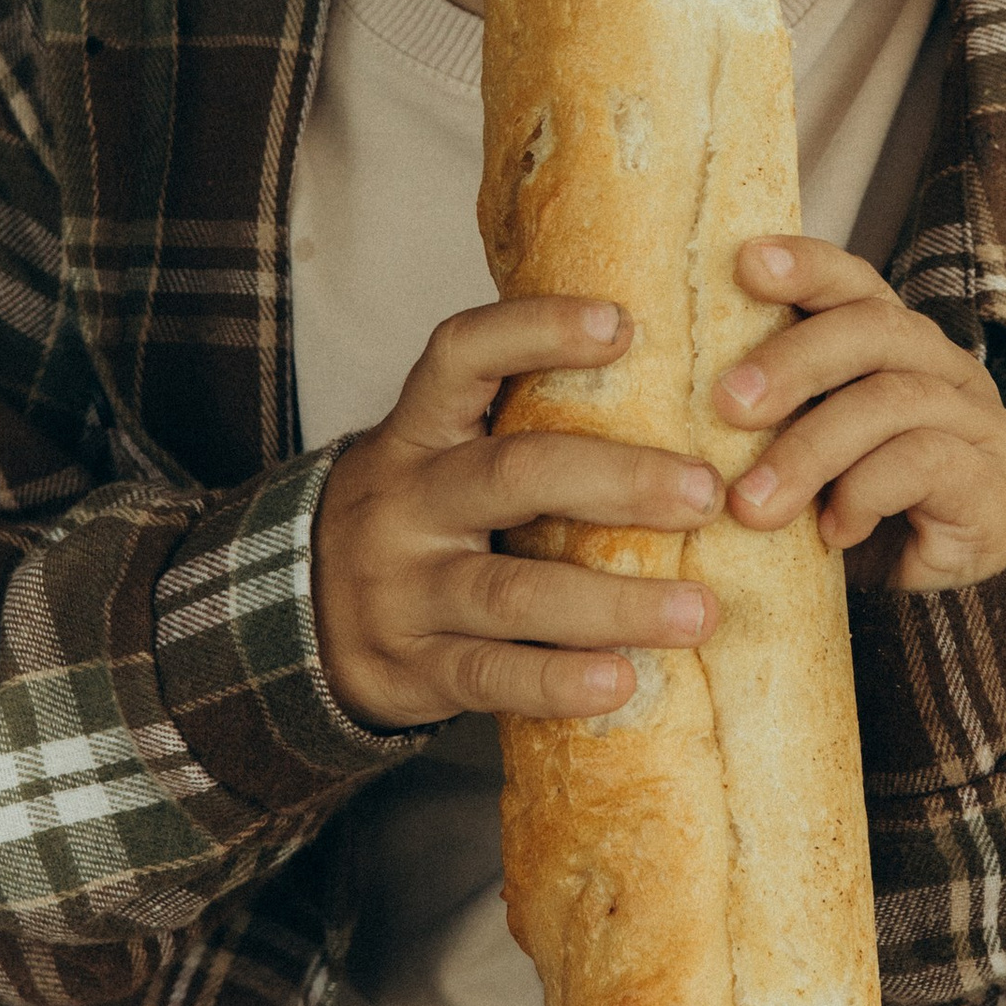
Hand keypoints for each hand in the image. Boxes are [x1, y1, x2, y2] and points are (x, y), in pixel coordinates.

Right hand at [314, 298, 718, 729]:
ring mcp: (404, 589)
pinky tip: (624, 682)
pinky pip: (490, 674)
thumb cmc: (420, 517)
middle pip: (512, 475)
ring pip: (512, 592)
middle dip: (618, 482)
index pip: (461, 355)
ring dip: (614, 604)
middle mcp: (406, 502)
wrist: (299, 614)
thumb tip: (670, 375)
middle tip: (707, 493)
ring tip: (698, 613)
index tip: (622, 322)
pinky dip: (558, 681)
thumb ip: (519, 421)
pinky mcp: (413, 667)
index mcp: (418, 431)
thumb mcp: (441, 453)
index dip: (536, 331)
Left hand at [712, 237, 1005, 591]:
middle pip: (874, 329)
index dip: (806, 266)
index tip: (745, 263)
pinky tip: (832, 532)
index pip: (854, 282)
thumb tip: (670, 390)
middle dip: (794, 361)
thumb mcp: (796, 449)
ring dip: (812, 450)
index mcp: (891, 342)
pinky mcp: (991, 485)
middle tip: (728, 405)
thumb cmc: (844, 509)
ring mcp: (976, 422)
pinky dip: (864, 493)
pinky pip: (925, 463)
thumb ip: (764, 412)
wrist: (924, 592)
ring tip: (752, 505)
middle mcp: (942, 366)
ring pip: (892, 401)